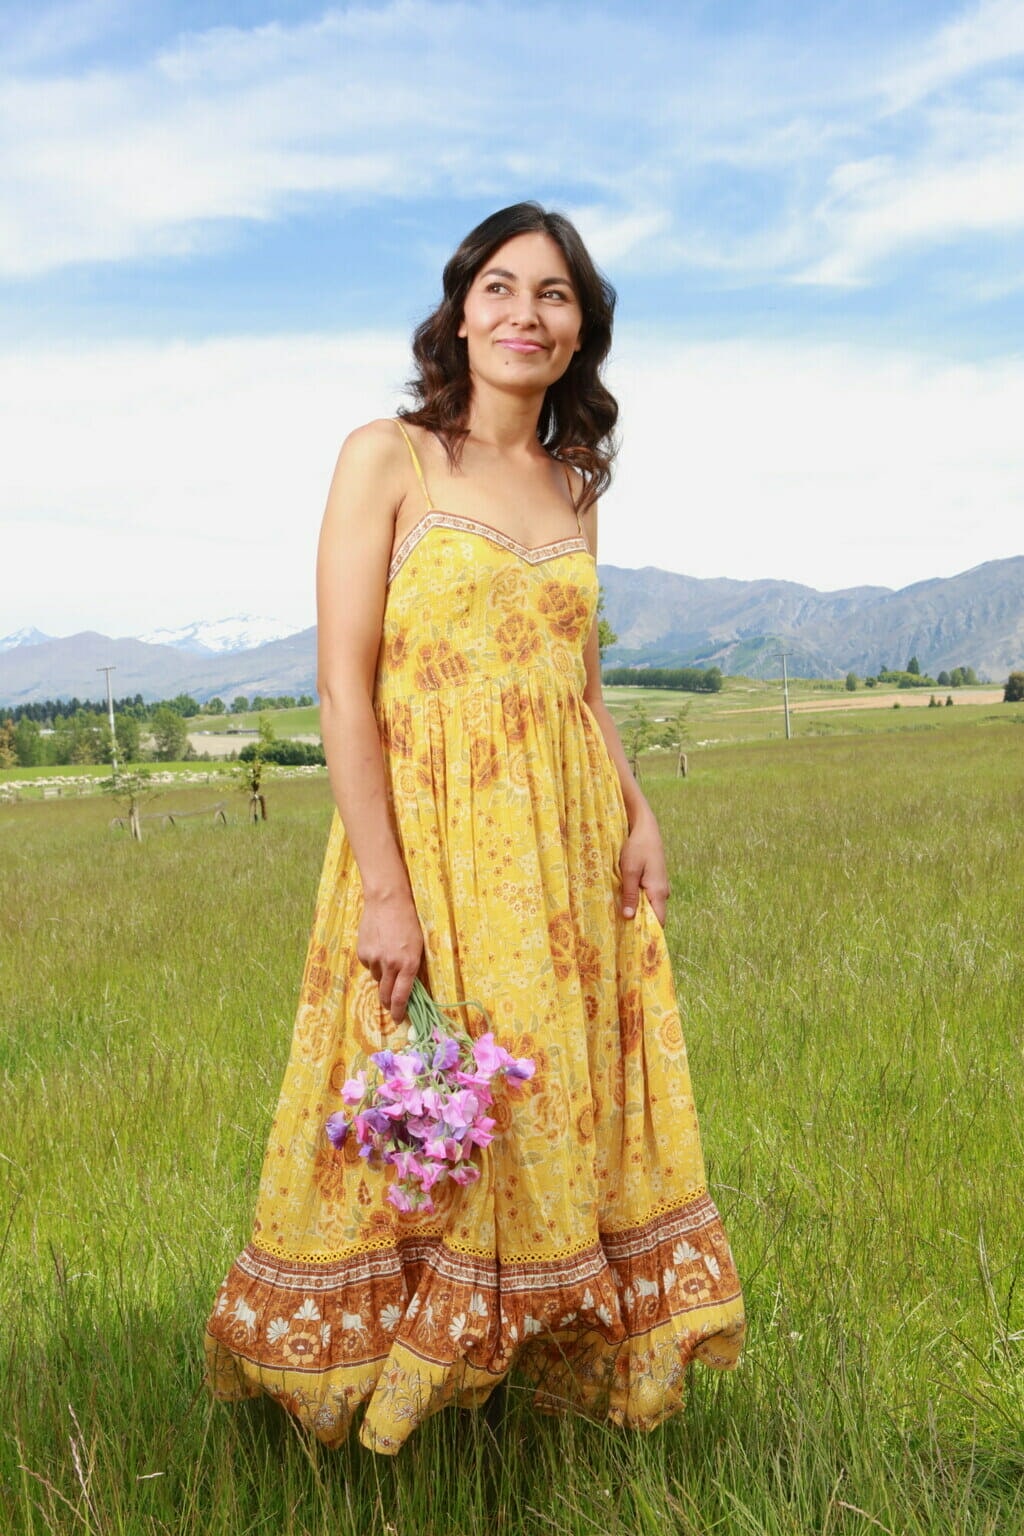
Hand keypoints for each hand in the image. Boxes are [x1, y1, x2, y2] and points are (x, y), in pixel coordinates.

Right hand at [356, 889, 423, 1022]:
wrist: (387, 902)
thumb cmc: (408, 922)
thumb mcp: (418, 947)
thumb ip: (411, 969)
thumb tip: (406, 989)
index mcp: (409, 964)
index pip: (400, 997)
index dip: (398, 1012)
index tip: (397, 1019)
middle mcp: (390, 965)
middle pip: (385, 994)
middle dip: (388, 1002)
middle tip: (390, 1004)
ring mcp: (374, 959)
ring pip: (377, 978)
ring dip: (382, 975)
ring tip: (387, 957)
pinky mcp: (362, 953)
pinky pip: (368, 966)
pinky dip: (373, 962)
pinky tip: (378, 947)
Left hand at [619, 809, 669, 926]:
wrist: (645, 826)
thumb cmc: (637, 847)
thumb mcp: (629, 871)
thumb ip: (629, 894)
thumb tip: (628, 917)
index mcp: (659, 892)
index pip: (659, 922)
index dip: (648, 933)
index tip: (633, 942)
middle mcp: (663, 891)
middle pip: (654, 915)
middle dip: (639, 924)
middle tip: (621, 933)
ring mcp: (660, 885)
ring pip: (650, 905)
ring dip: (637, 911)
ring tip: (619, 919)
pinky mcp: (654, 879)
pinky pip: (648, 896)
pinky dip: (637, 901)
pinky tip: (624, 902)